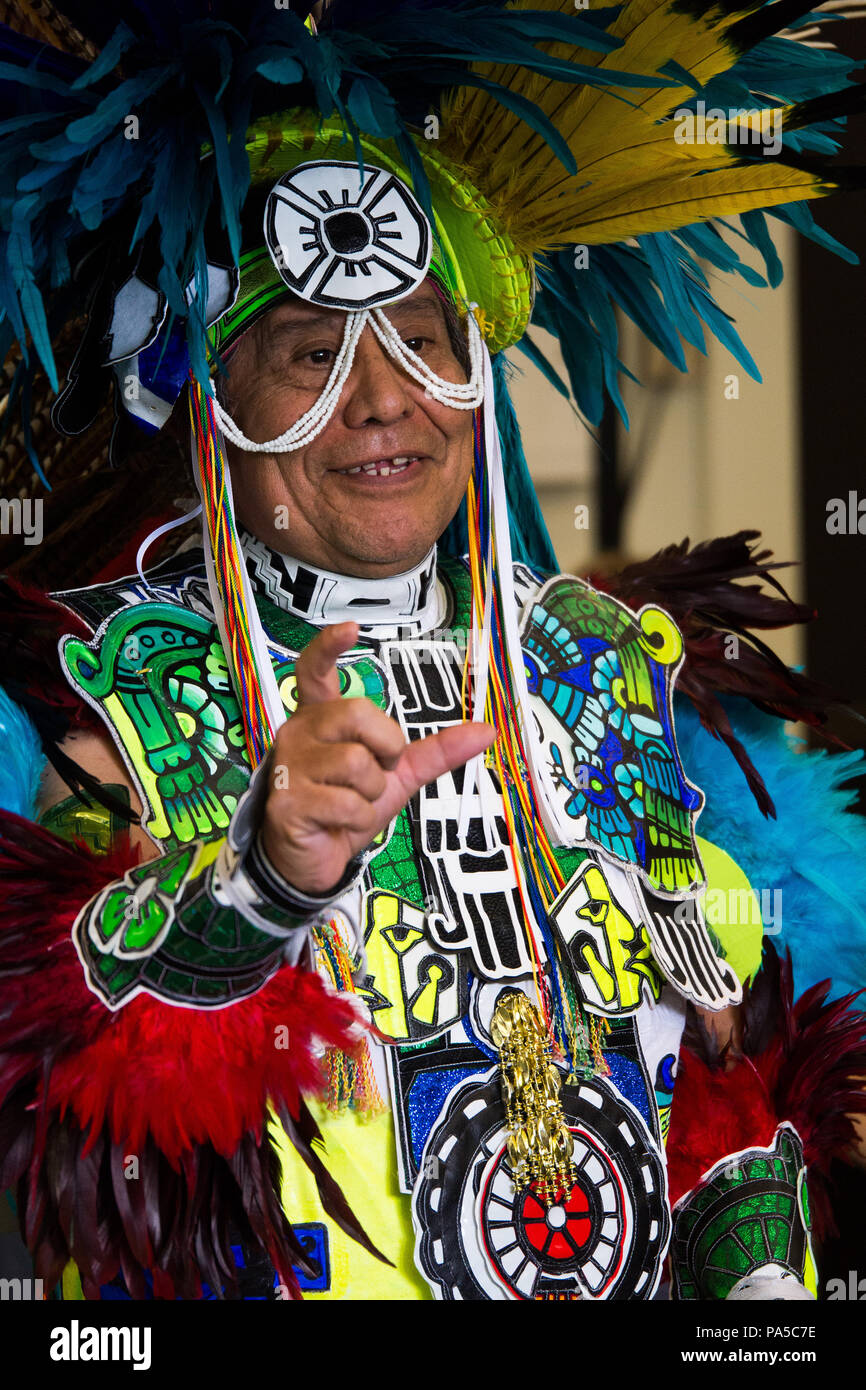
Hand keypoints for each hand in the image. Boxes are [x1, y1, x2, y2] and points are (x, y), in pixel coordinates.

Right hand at [260, 620, 494, 894]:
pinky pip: (347, 802)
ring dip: (372, 793)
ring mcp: (290, 765)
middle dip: (385, 747)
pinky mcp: (287, 800)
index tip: (350, 629)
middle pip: (358, 713)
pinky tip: (337, 822)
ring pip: (358, 763)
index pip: (315, 671)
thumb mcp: (398, 775)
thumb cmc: (345, 807)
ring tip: (350, 803)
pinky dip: (356, 819)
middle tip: (376, 771)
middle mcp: (300, 733)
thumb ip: (436, 751)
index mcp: (322, 718)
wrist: (314, 858)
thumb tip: (485, 731)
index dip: (330, 647)